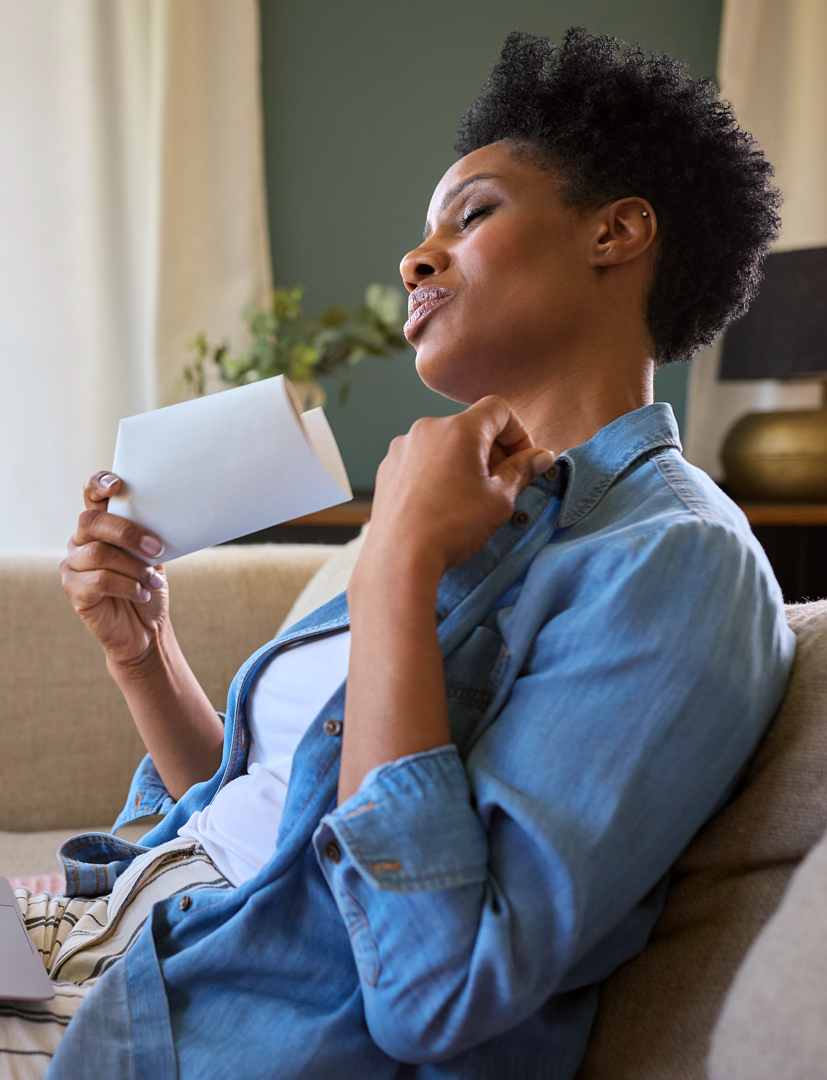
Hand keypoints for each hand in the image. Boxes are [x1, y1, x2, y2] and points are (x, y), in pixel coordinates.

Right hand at [60, 472, 168, 666]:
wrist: (146, 628)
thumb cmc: (148, 586)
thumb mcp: (153, 555)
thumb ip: (148, 533)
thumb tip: (164, 513)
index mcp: (101, 526)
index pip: (91, 495)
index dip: (99, 484)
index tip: (118, 485)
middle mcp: (81, 540)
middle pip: (93, 522)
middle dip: (128, 533)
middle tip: (157, 549)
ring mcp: (73, 564)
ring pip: (99, 553)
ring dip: (135, 567)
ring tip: (154, 581)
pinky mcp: (73, 589)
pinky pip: (99, 580)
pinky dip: (128, 586)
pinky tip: (142, 594)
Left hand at [359, 396, 553, 580]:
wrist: (400, 557)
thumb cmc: (452, 527)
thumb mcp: (500, 499)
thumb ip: (522, 470)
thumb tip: (541, 456)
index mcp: (459, 429)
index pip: (498, 409)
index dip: (517, 432)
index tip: (522, 460)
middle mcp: (427, 428)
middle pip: (470, 426)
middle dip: (491, 450)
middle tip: (500, 484)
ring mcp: (402, 447)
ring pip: (444, 444)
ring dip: (462, 462)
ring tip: (468, 498)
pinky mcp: (387, 468)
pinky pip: (421, 460)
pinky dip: (436, 472)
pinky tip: (440, 503)